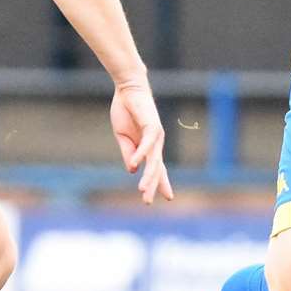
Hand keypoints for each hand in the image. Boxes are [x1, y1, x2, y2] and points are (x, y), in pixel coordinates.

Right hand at [110, 81, 173, 203]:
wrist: (128, 89)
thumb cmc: (126, 111)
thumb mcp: (123, 137)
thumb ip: (128, 153)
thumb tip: (132, 170)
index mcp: (149, 146)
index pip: (157, 168)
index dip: (161, 182)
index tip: (167, 197)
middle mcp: (156, 143)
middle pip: (157, 169)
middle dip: (153, 186)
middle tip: (148, 202)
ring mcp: (155, 135)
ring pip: (154, 160)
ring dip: (148, 175)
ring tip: (142, 190)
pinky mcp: (151, 125)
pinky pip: (147, 143)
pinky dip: (140, 154)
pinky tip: (134, 164)